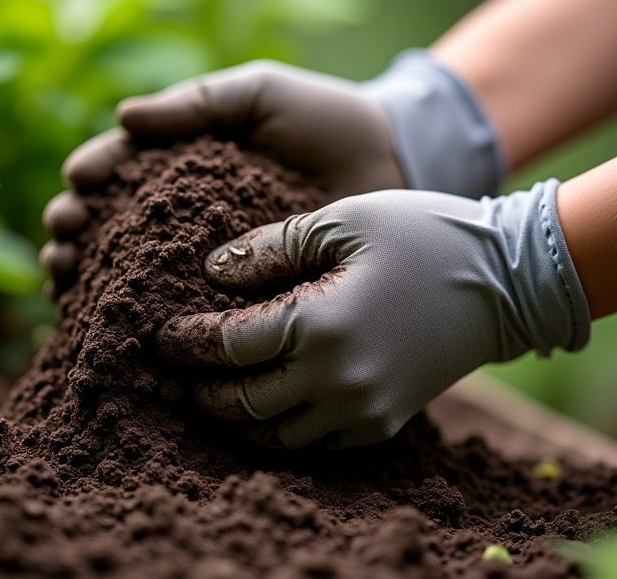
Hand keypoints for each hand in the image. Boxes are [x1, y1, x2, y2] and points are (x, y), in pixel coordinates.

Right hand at [41, 59, 406, 291]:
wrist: (390, 162)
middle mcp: (189, 208)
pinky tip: (114, 320)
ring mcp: (212, 251)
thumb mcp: (258, 93)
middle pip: (116, 222)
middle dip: (79, 229)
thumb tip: (123, 119)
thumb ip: (196, 104)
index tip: (76, 186)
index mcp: (187, 158)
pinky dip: (148, 310)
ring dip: (95, 274)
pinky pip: (189, 300)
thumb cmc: (323, 118)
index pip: (124, 166)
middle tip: (64, 238)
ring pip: (138, 267)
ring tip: (67, 280)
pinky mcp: (243, 288)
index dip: (93, 175)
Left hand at [155, 181, 588, 449]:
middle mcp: (338, 382)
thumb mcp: (340, 220)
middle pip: (242, 402)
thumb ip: (269, 247)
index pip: (228, 345)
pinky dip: (277, 431)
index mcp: (321, 325)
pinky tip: (263, 406)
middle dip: (199, 387)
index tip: (161, 333)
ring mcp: (363, 410)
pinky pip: (314, 444)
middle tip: (174, 368)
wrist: (503, 279)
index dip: (188, 340)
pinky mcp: (382, 421)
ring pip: (273, 436)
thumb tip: (213, 272)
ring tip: (207, 392)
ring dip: (232, 418)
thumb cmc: (421, 235)